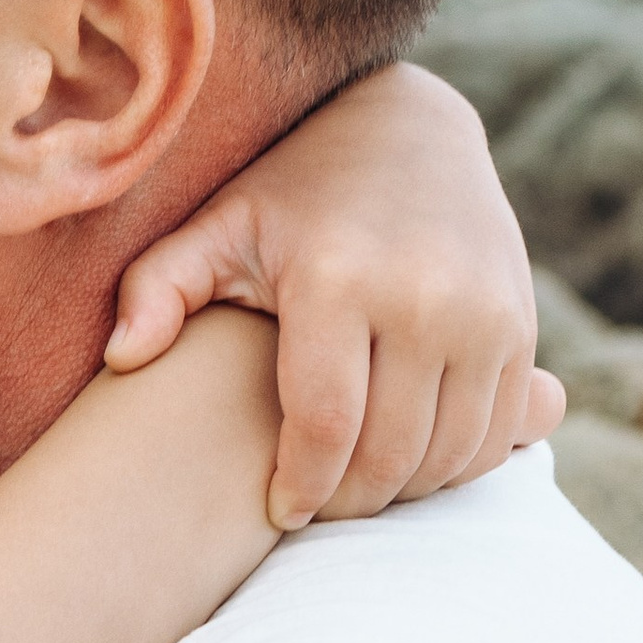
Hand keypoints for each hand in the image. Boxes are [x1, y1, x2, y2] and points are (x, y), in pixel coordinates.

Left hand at [106, 61, 561, 529]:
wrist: (410, 131)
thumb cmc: (291, 193)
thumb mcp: (217, 226)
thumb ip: (157, 289)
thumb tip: (122, 359)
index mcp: (339, 279)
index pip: (326, 427)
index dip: (301, 486)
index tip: (278, 511)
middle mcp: (424, 298)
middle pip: (389, 454)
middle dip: (347, 501)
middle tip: (315, 508)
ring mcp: (484, 313)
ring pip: (447, 455)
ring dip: (401, 492)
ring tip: (354, 488)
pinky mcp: (520, 326)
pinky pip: (496, 432)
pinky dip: (454, 466)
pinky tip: (408, 462)